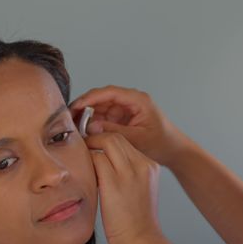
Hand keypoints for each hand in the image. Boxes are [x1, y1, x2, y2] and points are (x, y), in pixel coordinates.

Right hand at [70, 86, 188, 166]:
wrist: (174, 151)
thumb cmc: (162, 143)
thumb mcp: (138, 139)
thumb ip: (114, 132)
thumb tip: (91, 126)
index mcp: (138, 100)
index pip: (109, 93)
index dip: (90, 98)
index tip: (75, 106)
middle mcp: (130, 101)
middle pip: (101, 99)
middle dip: (84, 107)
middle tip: (68, 118)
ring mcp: (125, 109)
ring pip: (100, 109)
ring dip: (87, 117)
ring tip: (73, 127)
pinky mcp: (122, 119)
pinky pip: (104, 118)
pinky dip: (94, 124)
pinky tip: (84, 132)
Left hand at [86, 132, 164, 243]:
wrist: (141, 240)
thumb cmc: (136, 222)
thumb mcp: (140, 191)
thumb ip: (128, 174)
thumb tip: (105, 163)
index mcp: (150, 167)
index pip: (125, 142)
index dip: (107, 141)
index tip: (95, 147)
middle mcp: (143, 165)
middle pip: (116, 137)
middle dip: (97, 138)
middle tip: (83, 146)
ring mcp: (130, 172)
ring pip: (105, 142)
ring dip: (90, 147)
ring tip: (80, 156)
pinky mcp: (114, 181)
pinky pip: (96, 159)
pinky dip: (86, 161)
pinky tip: (81, 171)